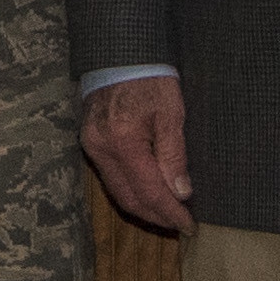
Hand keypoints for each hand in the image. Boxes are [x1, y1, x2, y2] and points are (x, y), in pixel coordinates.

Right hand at [80, 74, 193, 233]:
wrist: (120, 54)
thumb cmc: (151, 80)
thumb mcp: (171, 114)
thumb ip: (174, 156)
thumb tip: (181, 193)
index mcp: (124, 142)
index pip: (150, 191)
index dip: (170, 213)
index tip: (189, 226)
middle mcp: (102, 150)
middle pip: (129, 199)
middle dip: (156, 217)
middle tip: (180, 225)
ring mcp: (91, 147)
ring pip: (117, 192)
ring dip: (143, 208)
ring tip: (167, 214)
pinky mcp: (89, 143)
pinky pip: (110, 177)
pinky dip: (130, 191)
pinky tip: (148, 193)